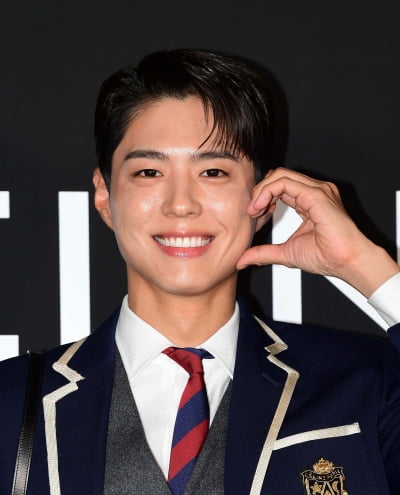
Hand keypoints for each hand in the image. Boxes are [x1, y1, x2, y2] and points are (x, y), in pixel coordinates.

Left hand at [236, 168, 399, 296]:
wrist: (348, 262)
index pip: (280, 187)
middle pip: (278, 176)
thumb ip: (263, 253)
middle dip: (259, 191)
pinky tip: (261, 207)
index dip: (262, 197)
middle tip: (251, 211)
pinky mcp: (316, 194)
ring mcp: (317, 190)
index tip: (254, 214)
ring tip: (254, 209)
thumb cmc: (328, 257)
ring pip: (280, 175)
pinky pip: (284, 182)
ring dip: (261, 191)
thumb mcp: (285, 253)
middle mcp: (314, 192)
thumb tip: (242, 260)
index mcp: (308, 201)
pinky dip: (267, 192)